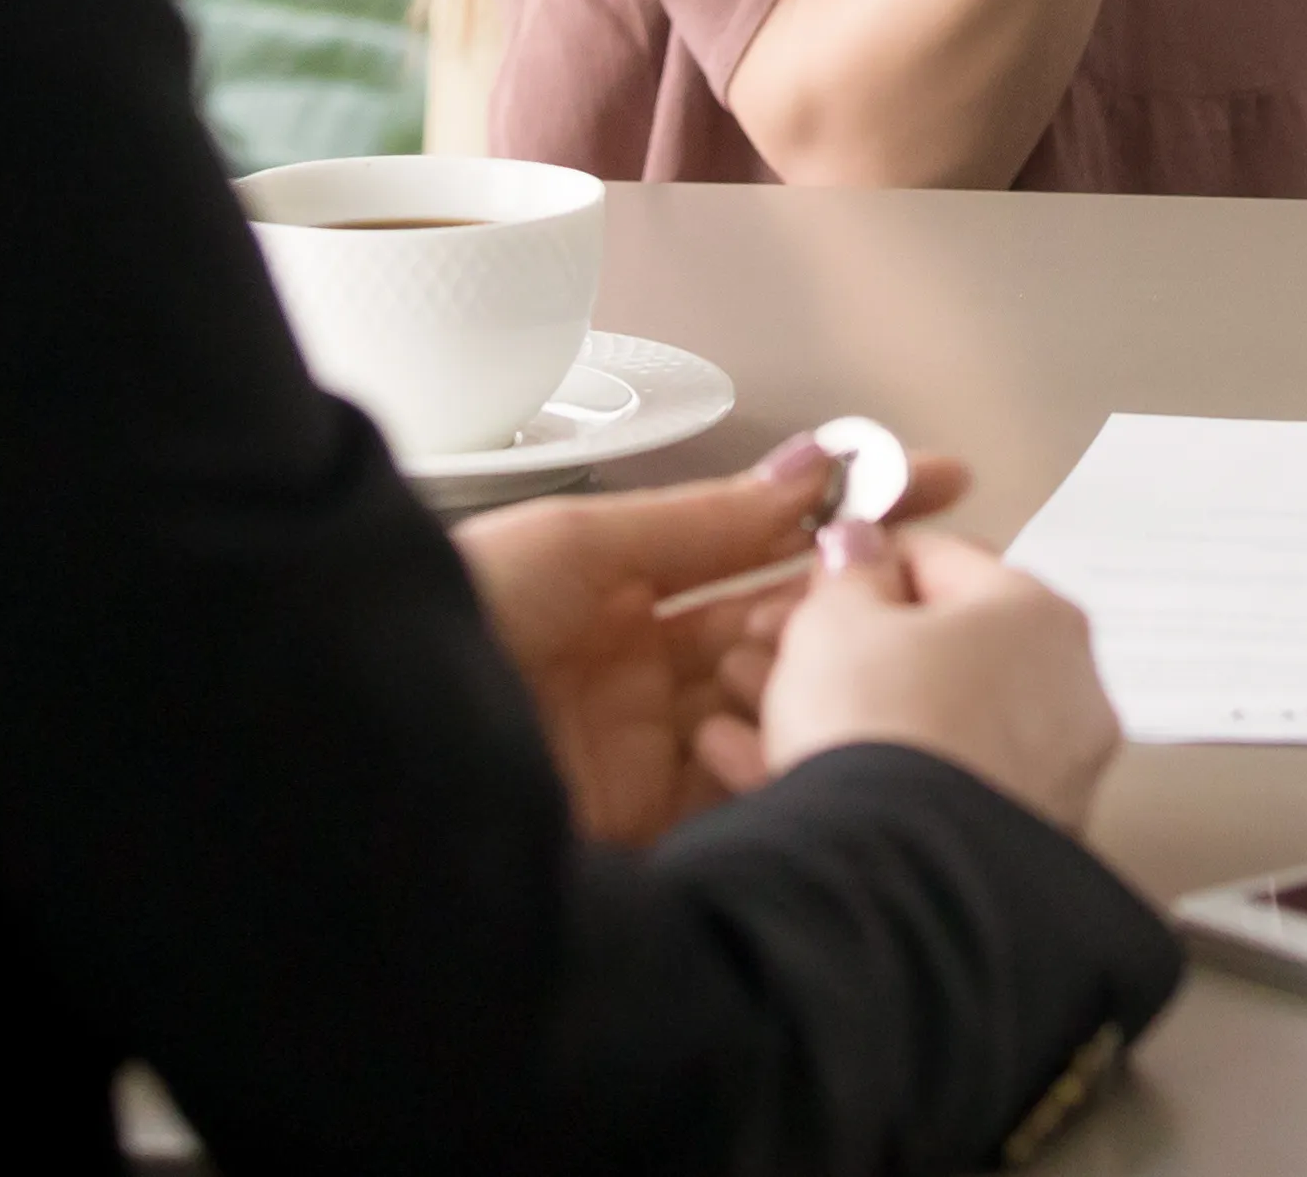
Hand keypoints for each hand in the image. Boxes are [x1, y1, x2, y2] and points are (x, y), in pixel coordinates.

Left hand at [452, 434, 971, 842]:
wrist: (366, 757)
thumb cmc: (448, 627)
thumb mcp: (574, 544)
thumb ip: (700, 519)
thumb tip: (808, 469)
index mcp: (616, 594)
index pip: (757, 548)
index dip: (842, 517)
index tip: (939, 480)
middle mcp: (640, 677)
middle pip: (777, 633)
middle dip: (845, 607)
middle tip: (903, 588)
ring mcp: (647, 758)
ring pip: (774, 709)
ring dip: (819, 679)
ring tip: (852, 652)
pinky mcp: (651, 838)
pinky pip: (746, 794)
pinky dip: (786, 760)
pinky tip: (813, 729)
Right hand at [761, 523, 1130, 833]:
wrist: (902, 877)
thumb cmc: (877, 718)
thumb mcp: (836, 621)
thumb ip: (847, 572)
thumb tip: (861, 544)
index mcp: (1038, 611)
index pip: (941, 559)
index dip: (858, 565)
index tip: (801, 587)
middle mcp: (1066, 691)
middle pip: (935, 650)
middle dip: (841, 650)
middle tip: (765, 652)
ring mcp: (1046, 778)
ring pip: (919, 726)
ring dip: (833, 713)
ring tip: (740, 714)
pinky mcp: (1011, 849)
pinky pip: (920, 793)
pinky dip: (853, 779)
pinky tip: (764, 775)